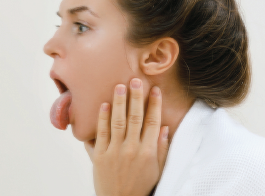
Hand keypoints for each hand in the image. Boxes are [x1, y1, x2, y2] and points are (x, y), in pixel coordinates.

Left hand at [84, 78, 169, 195]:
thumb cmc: (141, 185)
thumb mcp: (157, 169)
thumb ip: (161, 148)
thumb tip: (164, 127)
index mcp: (148, 152)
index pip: (153, 122)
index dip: (154, 104)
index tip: (155, 89)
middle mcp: (132, 149)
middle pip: (135, 118)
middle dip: (136, 97)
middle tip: (135, 80)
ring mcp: (115, 152)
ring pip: (118, 122)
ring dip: (118, 102)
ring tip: (119, 86)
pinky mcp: (100, 156)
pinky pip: (101, 133)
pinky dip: (102, 118)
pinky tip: (103, 105)